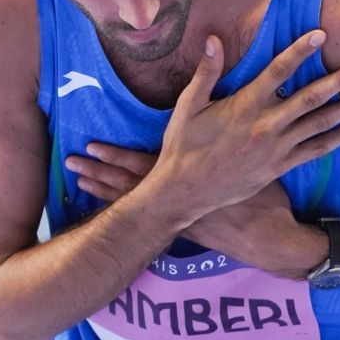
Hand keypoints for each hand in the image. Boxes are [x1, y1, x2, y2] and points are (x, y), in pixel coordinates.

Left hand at [66, 145, 319, 276]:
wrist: (270, 239)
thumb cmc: (263, 198)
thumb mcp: (248, 159)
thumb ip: (230, 130)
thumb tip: (229, 101)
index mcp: (186, 179)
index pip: (141, 165)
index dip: (115, 156)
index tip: (90, 146)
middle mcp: (174, 200)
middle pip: (127, 185)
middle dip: (98, 174)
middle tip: (70, 164)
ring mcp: (176, 218)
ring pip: (131, 204)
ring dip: (105, 192)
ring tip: (79, 183)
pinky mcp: (182, 231)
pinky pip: (143, 220)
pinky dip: (123, 213)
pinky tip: (110, 211)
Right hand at [146, 30, 339, 219]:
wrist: (185, 192)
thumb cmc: (183, 146)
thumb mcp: (187, 106)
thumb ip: (206, 73)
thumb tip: (213, 39)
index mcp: (244, 105)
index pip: (278, 71)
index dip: (300, 51)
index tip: (322, 34)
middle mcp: (265, 125)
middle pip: (311, 98)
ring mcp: (276, 148)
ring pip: (320, 124)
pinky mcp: (280, 166)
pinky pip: (316, 150)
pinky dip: (339, 138)